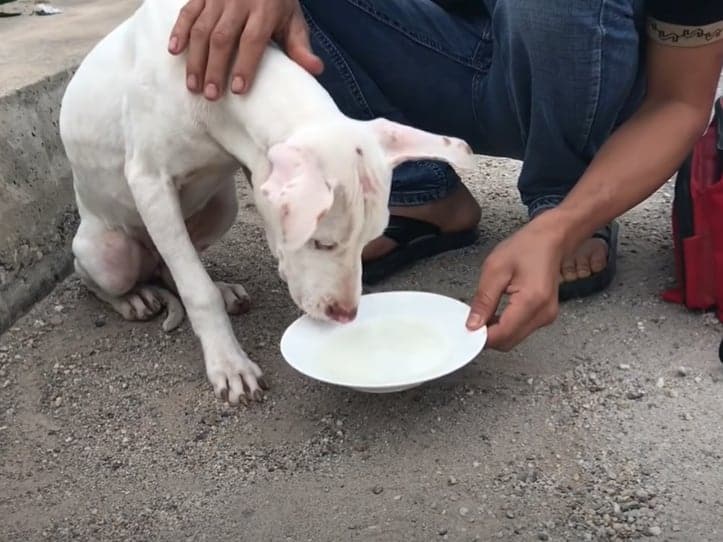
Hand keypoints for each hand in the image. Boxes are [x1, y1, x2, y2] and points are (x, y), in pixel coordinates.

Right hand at [168, 0, 323, 99]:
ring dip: (195, 59)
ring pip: (202, 29)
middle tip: (211, 95)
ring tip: (193, 86)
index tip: (238, 90)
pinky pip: (187, 12)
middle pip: (223, 38)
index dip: (244, 65)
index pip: (253, 40)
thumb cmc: (278, 1)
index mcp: (264, 10)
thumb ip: (300, 46)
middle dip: (215, 69)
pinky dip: (179, 31)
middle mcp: (239, 2)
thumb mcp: (293, 20)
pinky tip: (174, 52)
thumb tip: (316, 70)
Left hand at [465, 217, 563, 349]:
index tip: (465, 330)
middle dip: (487, 336)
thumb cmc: (527, 247)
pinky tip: (496, 313)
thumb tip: (472, 325)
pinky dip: (505, 327)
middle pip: (508, 342)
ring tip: (484, 312)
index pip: (502, 335)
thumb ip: (483, 300)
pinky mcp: (545, 316)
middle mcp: (543, 314)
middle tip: (471, 320)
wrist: (552, 239)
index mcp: (532, 301)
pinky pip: (521, 331)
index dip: (480, 337)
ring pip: (514, 339)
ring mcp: (547, 317)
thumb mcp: (495, 269)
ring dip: (496, 332)